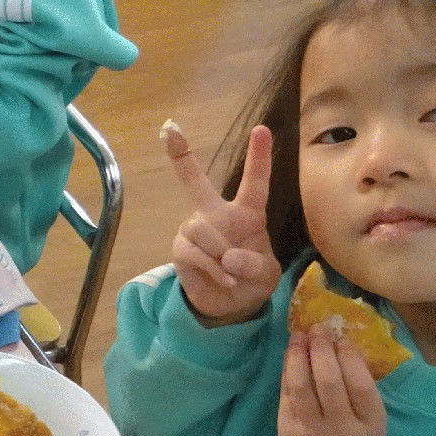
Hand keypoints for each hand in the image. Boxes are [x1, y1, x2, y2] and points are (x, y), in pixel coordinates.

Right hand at [163, 120, 282, 324]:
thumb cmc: (252, 280)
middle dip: (181, 156)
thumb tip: (228, 258)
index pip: (254, 183)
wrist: (230, 305)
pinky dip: (213, 269)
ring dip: (221, 253)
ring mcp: (195, 229)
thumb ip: (254, 264)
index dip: (259, 156)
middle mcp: (216, 214)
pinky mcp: (181, 248)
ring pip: (202, 229)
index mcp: (246, 213)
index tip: (262, 129)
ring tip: (232, 273)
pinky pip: (194, 251)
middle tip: (169, 129)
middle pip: (196, 182)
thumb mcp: (267, 274)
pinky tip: (225, 279)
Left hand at [278, 326, 384, 435]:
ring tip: (299, 335)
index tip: (343, 339)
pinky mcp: (287, 430)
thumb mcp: (371, 423)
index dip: (350, 358)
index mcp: (370, 427)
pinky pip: (285, 394)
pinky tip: (290, 355)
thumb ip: (362, 390)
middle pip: (330, 382)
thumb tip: (345, 345)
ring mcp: (311, 431)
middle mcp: (341, 429)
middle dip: (322, 350)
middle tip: (318, 329)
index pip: (361, 386)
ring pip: (301, 386)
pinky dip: (287, 370)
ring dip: (298, 355)